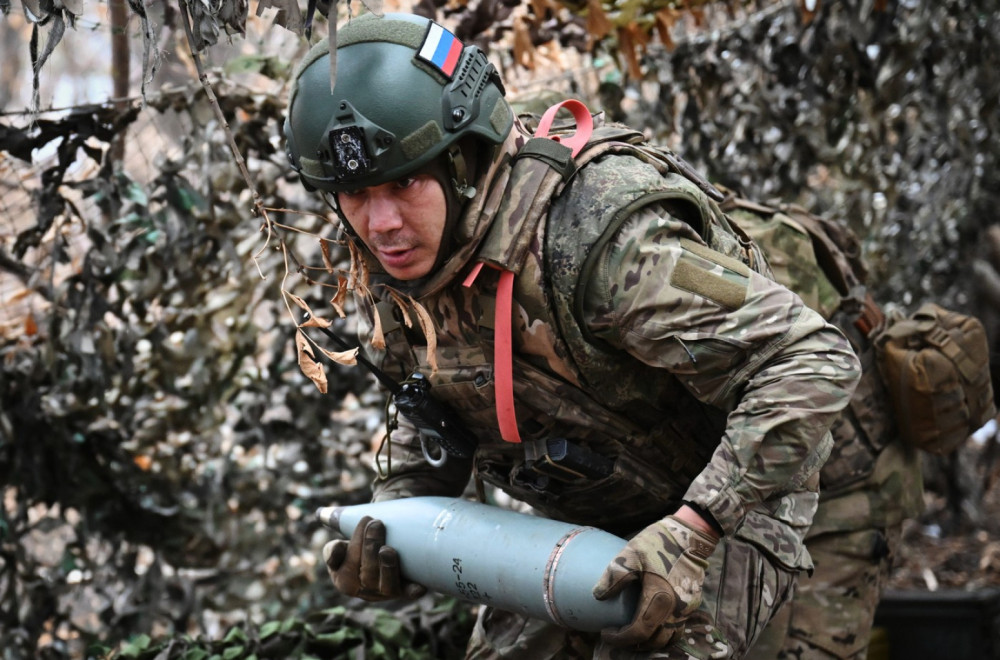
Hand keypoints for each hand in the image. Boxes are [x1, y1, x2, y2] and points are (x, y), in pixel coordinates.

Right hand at [322, 515, 426, 600]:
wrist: (386, 543)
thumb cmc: (360, 544)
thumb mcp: (344, 542)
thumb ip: (334, 540)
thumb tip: (325, 526)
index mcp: (344, 580)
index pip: (347, 565)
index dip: (355, 543)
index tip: (365, 518)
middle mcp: (366, 590)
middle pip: (367, 574)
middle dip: (370, 547)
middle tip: (376, 523)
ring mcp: (386, 592)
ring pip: (387, 586)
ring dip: (387, 567)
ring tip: (388, 548)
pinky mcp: (406, 590)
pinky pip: (409, 593)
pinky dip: (413, 590)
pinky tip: (419, 586)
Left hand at [593, 514, 717, 649]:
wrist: (690, 536)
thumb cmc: (658, 543)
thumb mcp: (631, 554)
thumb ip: (614, 576)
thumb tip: (598, 596)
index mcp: (659, 599)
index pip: (638, 631)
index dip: (620, 638)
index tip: (605, 633)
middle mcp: (675, 610)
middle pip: (653, 641)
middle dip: (633, 643)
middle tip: (616, 635)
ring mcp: (685, 609)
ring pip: (668, 638)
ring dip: (649, 641)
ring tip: (632, 634)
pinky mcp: (691, 604)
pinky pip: (677, 628)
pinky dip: (663, 633)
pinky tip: (651, 624)